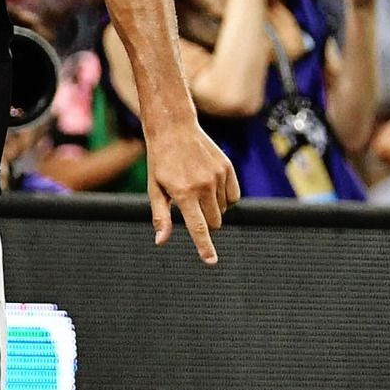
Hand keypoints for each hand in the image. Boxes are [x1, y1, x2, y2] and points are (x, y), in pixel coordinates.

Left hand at [147, 121, 240, 266]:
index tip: (211, 262)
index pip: (198, 228)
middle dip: (206, 223)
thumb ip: (161, 217)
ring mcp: (218, 176)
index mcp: (183, 193)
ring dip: (213, 209)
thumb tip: (161, 241)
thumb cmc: (160, 162)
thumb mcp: (154, 189)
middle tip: (191, 208)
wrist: (173, 128)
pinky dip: (225, 198)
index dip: (205, 247)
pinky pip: (234, 196)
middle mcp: (204, 186)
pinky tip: (211, 187)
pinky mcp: (228, 168)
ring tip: (197, 190)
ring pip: (224, 211)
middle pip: (214, 223)